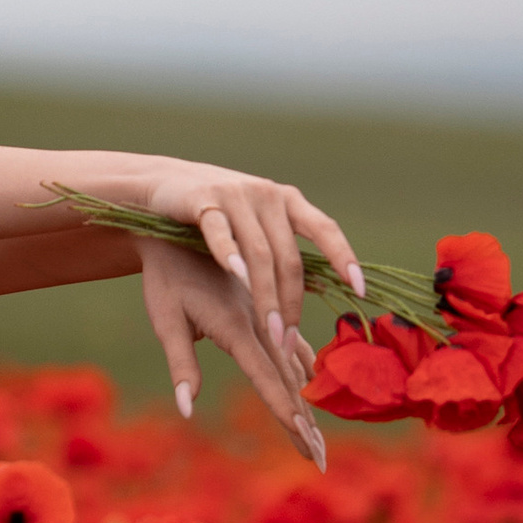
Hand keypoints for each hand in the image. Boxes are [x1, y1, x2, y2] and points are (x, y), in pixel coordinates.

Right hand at [136, 162, 359, 360]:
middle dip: (291, 304)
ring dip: (266, 296)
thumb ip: (280, 251)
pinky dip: (229, 252)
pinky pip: (219, 230)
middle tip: (288, 342)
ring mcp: (235, 196)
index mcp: (287, 202)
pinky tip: (235, 275)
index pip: (325, 228)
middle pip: (288, 258)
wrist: (163, 180)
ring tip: (270, 331)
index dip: (343, 256)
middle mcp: (267, 196)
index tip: (359, 289)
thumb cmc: (218, 211)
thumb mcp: (256, 226)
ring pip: (259, 252)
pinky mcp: (202, 199)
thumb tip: (311, 293)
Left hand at [136, 239, 325, 466]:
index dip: (286, 413)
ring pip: (295, 362)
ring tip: (317, 437)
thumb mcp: (166, 316)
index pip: (267, 379)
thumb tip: (187, 408)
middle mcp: (260, 320)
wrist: (181, 224)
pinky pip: (292, 340)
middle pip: (289, 379)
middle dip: (305, 421)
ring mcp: (267, 312)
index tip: (306, 445)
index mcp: (235, 325)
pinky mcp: (266, 305)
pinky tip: (313, 386)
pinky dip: (303, 368)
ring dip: (308, 400)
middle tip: (319, 460)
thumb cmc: (165, 274)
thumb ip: (182, 362)